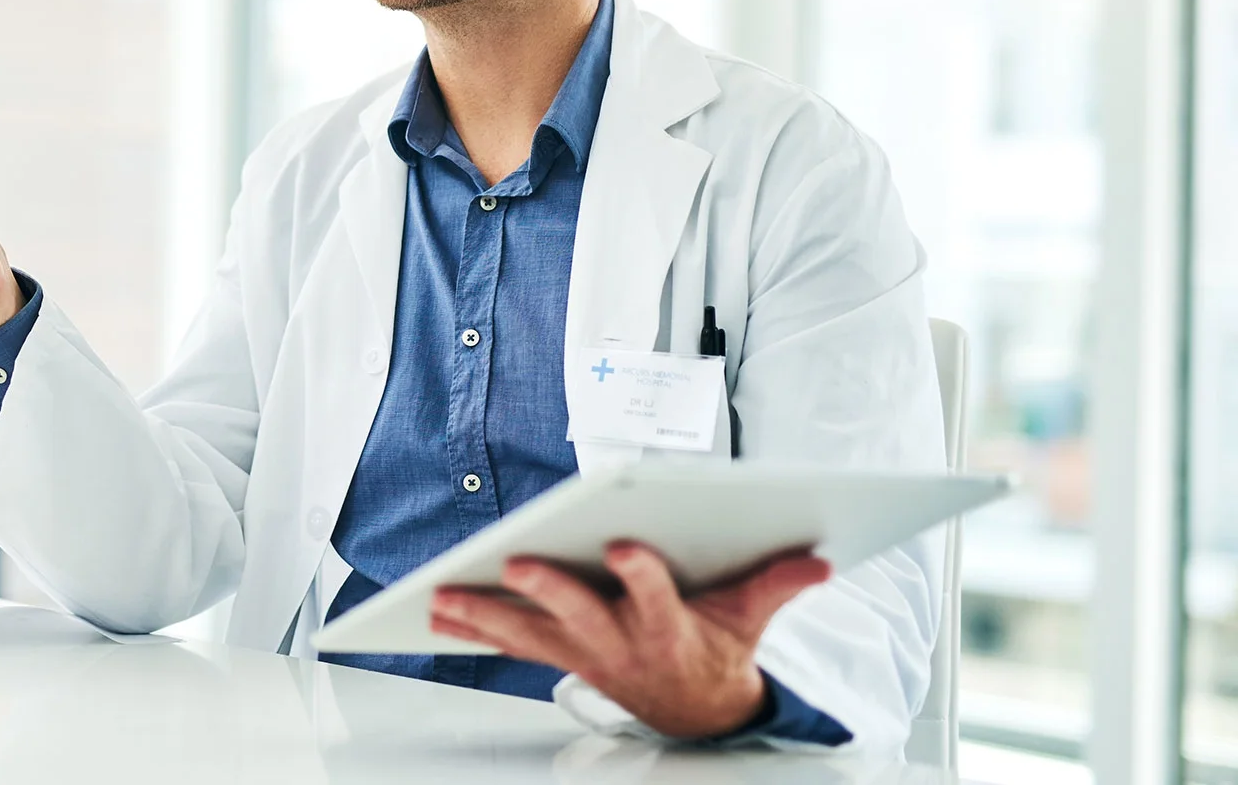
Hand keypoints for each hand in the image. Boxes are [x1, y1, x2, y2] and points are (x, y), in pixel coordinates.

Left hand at [427, 542, 831, 739]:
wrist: (697, 710)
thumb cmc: (715, 647)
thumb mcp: (750, 618)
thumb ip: (776, 583)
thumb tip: (819, 560)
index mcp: (669, 630)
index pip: (655, 599)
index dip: (640, 575)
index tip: (622, 546)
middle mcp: (622, 645)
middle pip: (581, 616)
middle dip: (549, 591)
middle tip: (517, 563)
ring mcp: (585, 655)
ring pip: (532, 636)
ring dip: (487, 616)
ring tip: (444, 597)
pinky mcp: (561, 656)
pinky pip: (512, 644)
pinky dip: (475, 628)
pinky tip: (438, 613)